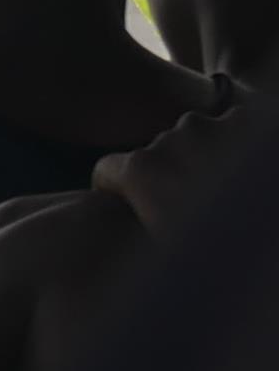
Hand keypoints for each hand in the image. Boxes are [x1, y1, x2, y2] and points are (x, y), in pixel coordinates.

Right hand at [93, 98, 273, 236]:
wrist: (265, 229)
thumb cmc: (217, 247)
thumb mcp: (162, 250)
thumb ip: (140, 223)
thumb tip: (137, 227)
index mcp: (140, 171)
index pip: (107, 170)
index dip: (114, 189)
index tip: (128, 204)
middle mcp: (167, 140)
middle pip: (153, 153)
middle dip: (165, 172)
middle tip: (186, 202)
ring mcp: (206, 127)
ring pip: (190, 136)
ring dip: (198, 154)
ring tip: (222, 184)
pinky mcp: (242, 120)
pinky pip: (228, 126)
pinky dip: (233, 141)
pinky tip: (246, 170)